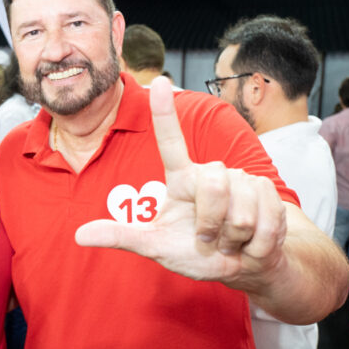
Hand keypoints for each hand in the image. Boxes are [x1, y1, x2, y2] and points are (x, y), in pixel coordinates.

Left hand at [75, 77, 287, 288]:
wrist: (242, 266)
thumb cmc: (195, 252)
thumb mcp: (155, 246)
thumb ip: (121, 237)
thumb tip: (80, 235)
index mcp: (182, 179)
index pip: (170, 142)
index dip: (164, 113)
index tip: (158, 81)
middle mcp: (212, 172)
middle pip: (212, 186)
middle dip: (211, 224)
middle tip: (209, 238)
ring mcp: (242, 180)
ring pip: (239, 211)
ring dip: (234, 238)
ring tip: (231, 240)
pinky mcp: (269, 193)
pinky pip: (264, 223)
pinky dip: (256, 245)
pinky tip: (253, 244)